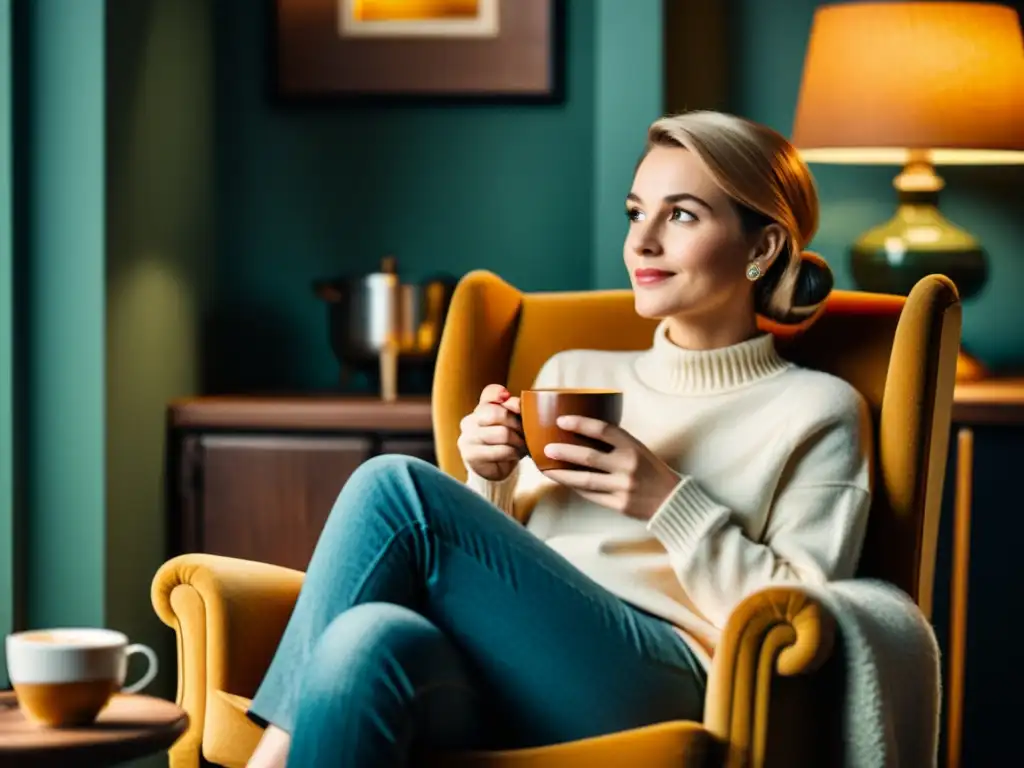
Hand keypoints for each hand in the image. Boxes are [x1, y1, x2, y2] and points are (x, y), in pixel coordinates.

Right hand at [457, 384, 527, 481]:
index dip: (500, 393)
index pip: (490, 393)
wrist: (495, 469)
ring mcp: (467, 437)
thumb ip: (514, 411)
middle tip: (525, 434)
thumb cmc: (506, 443)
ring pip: (502, 433)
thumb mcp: (513, 425)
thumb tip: (516, 404)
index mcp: (481, 408)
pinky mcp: (470, 454)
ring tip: (522, 446)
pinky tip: (515, 455)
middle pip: (497, 413)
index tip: (510, 400)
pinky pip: (501, 450)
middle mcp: (470, 420)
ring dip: (518, 441)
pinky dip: (513, 453)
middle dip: (517, 424)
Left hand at [542, 415, 679, 520]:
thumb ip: (616, 444)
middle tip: (546, 448)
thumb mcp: (639, 450)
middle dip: (564, 452)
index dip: (580, 423)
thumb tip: (582, 433)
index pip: (603, 430)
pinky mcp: (620, 505)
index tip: (561, 421)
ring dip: (562, 475)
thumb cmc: (652, 471)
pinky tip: (564, 482)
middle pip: (588, 456)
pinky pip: (591, 495)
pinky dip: (576, 488)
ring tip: (546, 469)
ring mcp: (623, 487)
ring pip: (585, 480)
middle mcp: (628, 465)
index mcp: (633, 447)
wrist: (672, 501)